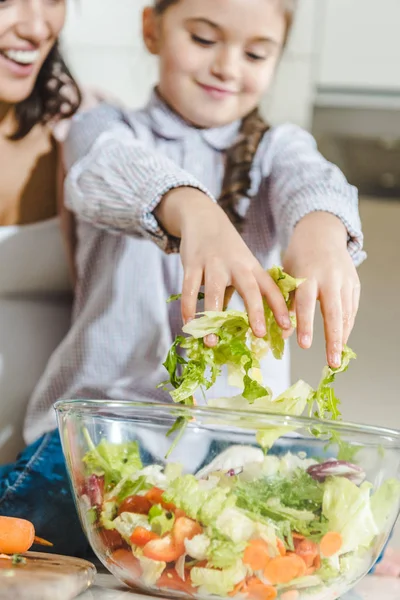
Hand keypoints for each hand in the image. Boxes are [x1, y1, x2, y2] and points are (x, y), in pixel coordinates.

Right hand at [155, 187, 291, 344]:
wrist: (204, 218)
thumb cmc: (226, 250)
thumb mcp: (240, 266)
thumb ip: (240, 292)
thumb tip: (240, 325)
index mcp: (252, 268)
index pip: (271, 288)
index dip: (280, 308)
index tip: (288, 328)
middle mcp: (236, 265)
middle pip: (250, 289)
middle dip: (255, 311)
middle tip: (258, 334)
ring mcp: (214, 264)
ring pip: (214, 291)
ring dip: (213, 317)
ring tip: (211, 341)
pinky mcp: (193, 263)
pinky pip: (189, 288)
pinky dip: (188, 307)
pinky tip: (188, 324)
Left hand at [283, 212, 360, 367]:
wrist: (321, 233)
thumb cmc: (298, 258)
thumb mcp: (287, 276)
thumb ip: (285, 303)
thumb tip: (282, 335)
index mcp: (307, 275)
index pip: (306, 304)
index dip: (306, 325)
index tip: (304, 345)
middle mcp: (329, 278)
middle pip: (333, 312)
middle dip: (332, 339)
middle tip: (331, 362)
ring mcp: (345, 280)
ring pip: (346, 313)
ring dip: (342, 337)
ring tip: (336, 358)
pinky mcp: (354, 283)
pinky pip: (352, 309)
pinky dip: (347, 326)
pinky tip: (341, 341)